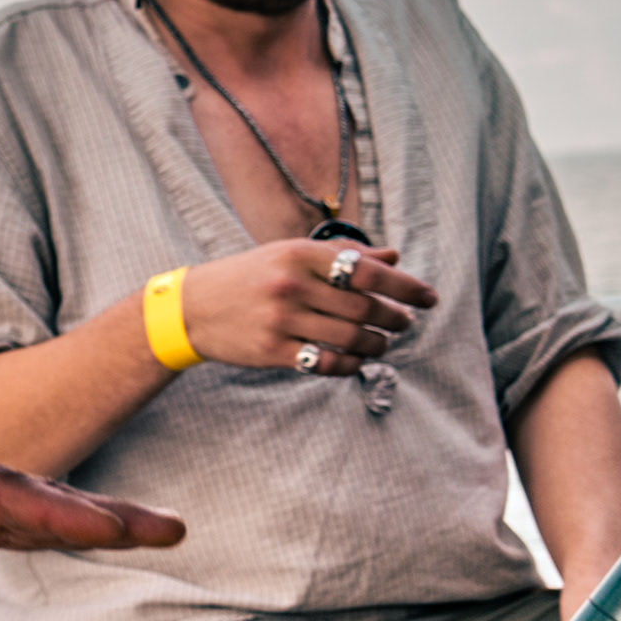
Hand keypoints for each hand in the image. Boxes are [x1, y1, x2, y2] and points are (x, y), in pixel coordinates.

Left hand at [0, 435, 183, 584]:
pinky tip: (104, 540)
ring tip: (164, 532)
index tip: (101, 525)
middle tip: (169, 528)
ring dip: (95, 524)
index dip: (49, 508)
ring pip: (32, 514)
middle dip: (99, 514)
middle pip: (30, 496)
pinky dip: (59, 535)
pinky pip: (11, 532)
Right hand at [179, 240, 438, 378]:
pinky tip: (356, 362)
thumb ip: (342, 255)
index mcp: (299, 254)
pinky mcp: (272, 351)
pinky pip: (324, 363)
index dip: (405, 285)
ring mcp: (281, 320)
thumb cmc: (249, 276)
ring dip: (376, 344)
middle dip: (394, 318)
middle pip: (363, 307)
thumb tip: (393, 258)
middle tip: (405, 322)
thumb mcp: (290, 254)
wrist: (191, 308)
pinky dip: (349, 366)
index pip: (367, 271)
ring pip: (349, 338)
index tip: (429, 297)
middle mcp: (291, 285)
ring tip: (383, 343)